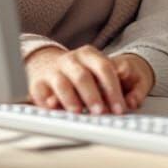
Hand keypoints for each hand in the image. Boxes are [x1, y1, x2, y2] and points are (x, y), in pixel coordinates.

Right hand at [25, 46, 153, 114]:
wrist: (44, 63)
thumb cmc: (78, 72)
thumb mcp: (95, 70)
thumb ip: (110, 84)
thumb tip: (130, 102)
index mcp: (88, 54)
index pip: (104, 69)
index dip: (113, 89)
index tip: (119, 108)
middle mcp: (70, 60)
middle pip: (83, 76)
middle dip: (93, 95)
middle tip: (100, 112)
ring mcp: (52, 70)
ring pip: (62, 83)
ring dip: (71, 99)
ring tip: (78, 112)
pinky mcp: (37, 83)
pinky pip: (41, 93)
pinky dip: (47, 103)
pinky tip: (54, 110)